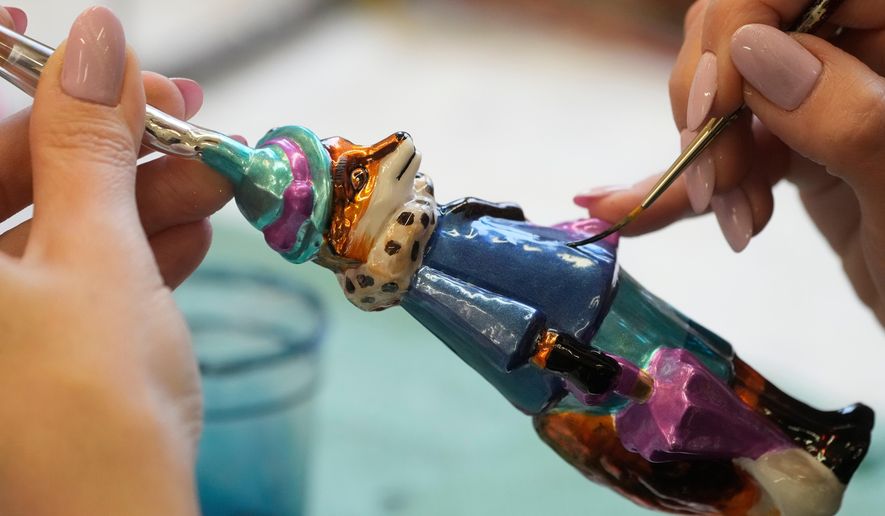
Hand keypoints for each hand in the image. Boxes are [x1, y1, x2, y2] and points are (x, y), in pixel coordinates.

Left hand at [0, 7, 231, 513]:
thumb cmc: (90, 408)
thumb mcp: (96, 257)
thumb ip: (88, 144)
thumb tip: (97, 42)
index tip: (35, 22)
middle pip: (11, 171)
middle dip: (103, 138)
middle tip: (179, 112)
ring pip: (54, 223)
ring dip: (139, 196)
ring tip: (212, 182)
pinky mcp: (28, 347)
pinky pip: (72, 274)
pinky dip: (132, 251)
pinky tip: (188, 236)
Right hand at [575, 0, 884, 326]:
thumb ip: (845, 113)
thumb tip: (752, 51)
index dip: (737, 29)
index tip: (714, 109)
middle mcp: (860, 49)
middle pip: (743, 33)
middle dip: (712, 110)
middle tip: (717, 184)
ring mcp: (825, 95)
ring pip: (723, 93)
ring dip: (702, 159)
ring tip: (728, 217)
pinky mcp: (798, 141)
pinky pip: (727, 146)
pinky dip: (685, 184)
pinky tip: (633, 211)